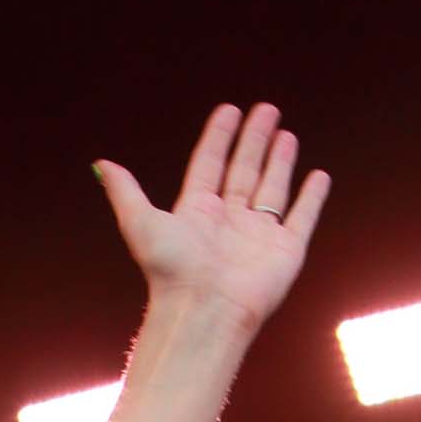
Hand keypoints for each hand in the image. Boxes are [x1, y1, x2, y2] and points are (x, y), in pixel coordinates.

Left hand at [94, 101, 330, 331]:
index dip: (218, 138)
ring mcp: (258, 237)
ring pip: (272, 189)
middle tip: (266, 109)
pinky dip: (312, 198)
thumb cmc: (171, 272)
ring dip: (280, 162)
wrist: (203, 312)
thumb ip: (125, 193)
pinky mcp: (285, 252)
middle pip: (243, 171)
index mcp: (197, 214)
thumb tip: (101, 164)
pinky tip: (319, 176)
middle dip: (254, 140)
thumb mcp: (141, 224)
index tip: (229, 110)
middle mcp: (228, 222)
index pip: (209, 165)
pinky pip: (302, 218)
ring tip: (286, 134)